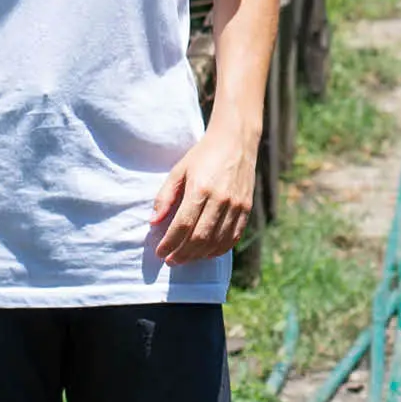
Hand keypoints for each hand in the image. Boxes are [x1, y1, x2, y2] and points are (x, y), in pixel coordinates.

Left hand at [151, 127, 255, 263]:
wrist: (236, 141)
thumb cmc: (203, 155)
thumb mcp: (179, 170)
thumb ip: (165, 196)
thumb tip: (153, 222)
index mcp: (200, 188)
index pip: (182, 225)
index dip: (169, 243)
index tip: (160, 252)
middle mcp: (221, 199)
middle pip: (199, 238)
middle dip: (182, 254)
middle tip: (171, 260)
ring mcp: (236, 205)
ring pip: (216, 242)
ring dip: (199, 255)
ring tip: (185, 258)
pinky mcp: (246, 208)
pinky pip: (233, 237)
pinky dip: (219, 250)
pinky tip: (207, 253)